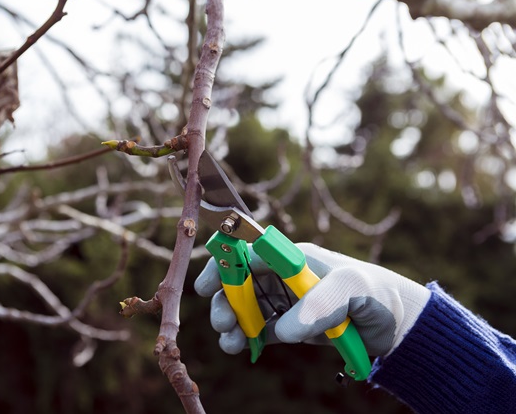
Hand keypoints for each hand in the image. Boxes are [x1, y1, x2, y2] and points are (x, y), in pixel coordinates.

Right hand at [195, 243, 430, 356]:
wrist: (394, 323)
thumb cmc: (374, 292)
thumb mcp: (351, 288)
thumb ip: (319, 304)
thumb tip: (283, 330)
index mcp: (292, 257)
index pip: (249, 253)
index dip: (223, 265)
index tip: (206, 286)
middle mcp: (283, 276)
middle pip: (239, 282)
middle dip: (224, 301)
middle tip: (223, 323)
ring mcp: (284, 301)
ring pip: (245, 308)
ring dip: (231, 322)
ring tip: (231, 342)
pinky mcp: (290, 325)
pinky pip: (259, 329)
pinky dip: (246, 338)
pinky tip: (242, 348)